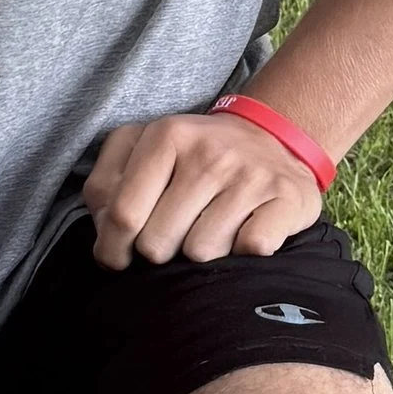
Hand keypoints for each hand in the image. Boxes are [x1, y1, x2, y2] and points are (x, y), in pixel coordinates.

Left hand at [83, 107, 322, 269]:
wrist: (274, 138)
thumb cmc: (196, 157)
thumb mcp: (143, 151)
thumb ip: (107, 186)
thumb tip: (105, 233)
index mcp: (166, 136)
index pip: (122, 215)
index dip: (112, 249)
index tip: (118, 258)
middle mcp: (209, 152)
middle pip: (157, 244)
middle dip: (160, 252)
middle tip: (173, 237)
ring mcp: (250, 175)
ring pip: (200, 253)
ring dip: (202, 253)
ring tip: (210, 229)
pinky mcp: (287, 199)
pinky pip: (249, 249)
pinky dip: (244, 252)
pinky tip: (244, 232)